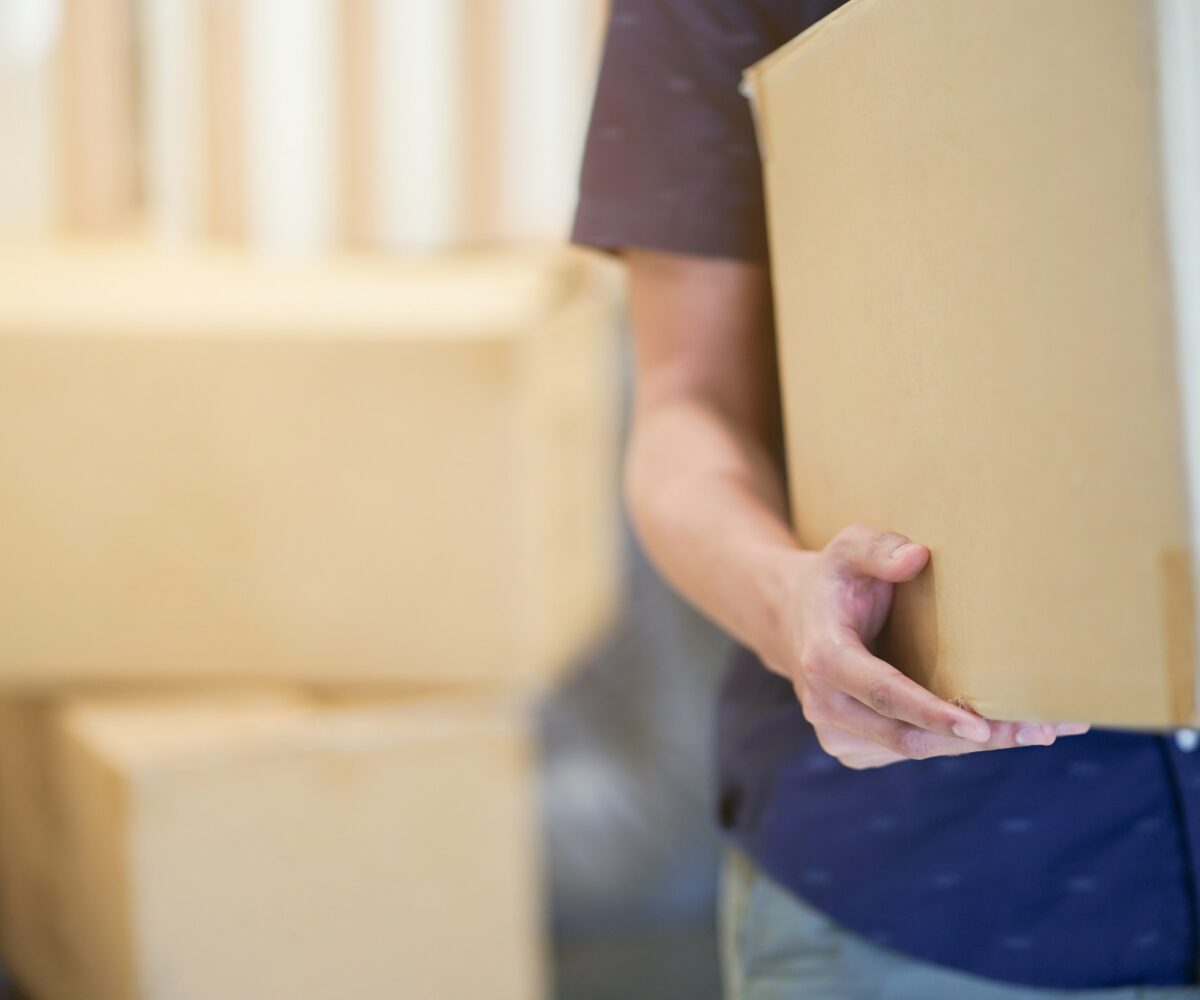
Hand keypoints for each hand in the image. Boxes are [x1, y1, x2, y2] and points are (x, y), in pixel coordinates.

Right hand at [770, 524, 1088, 768]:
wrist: (791, 619)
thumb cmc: (834, 579)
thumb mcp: (847, 547)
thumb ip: (877, 548)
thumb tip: (918, 556)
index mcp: (825, 658)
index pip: (883, 693)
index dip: (930, 712)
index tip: (978, 726)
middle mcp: (826, 706)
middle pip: (909, 735)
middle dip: (978, 738)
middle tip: (1041, 728)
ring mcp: (838, 734)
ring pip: (916, 750)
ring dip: (977, 745)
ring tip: (1039, 729)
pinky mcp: (855, 749)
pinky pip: (911, 751)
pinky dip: (955, 744)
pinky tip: (998, 728)